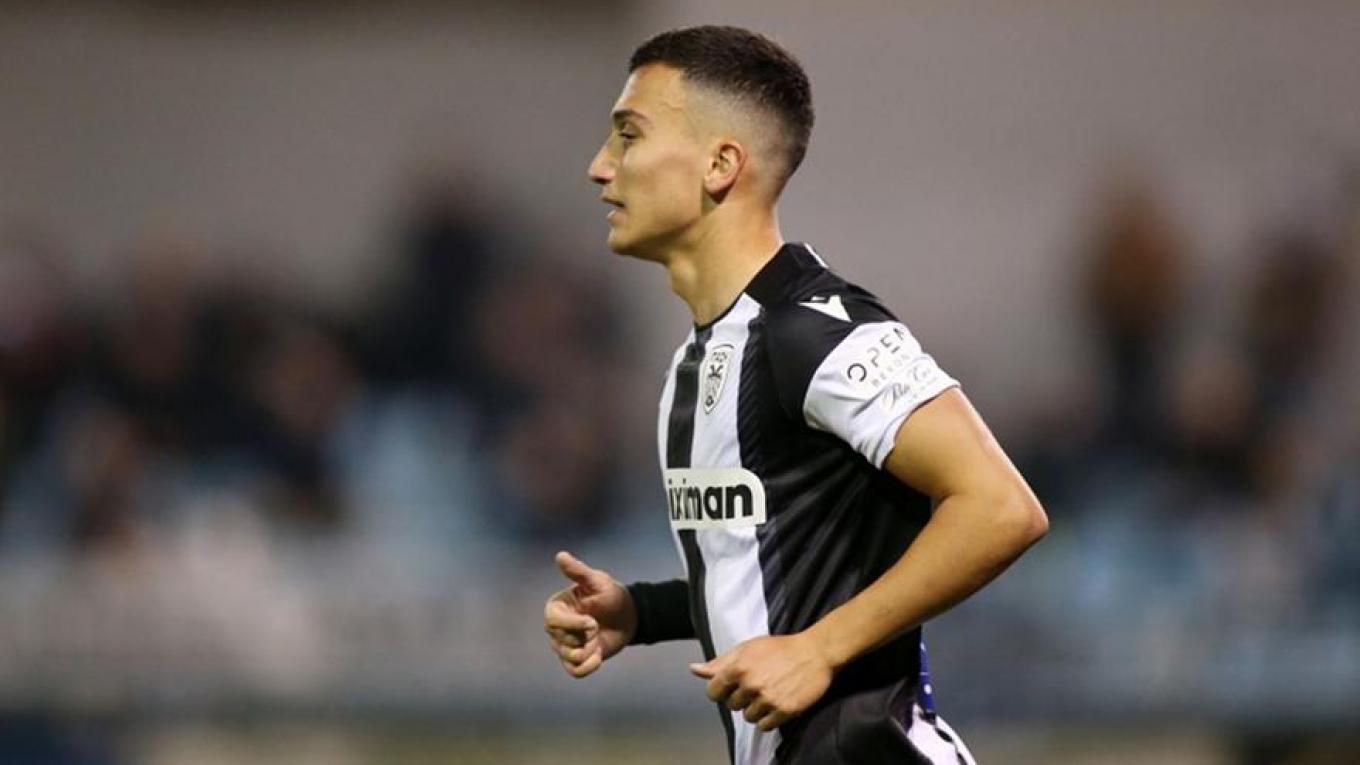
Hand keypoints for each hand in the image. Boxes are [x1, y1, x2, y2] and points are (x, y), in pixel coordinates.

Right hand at [543, 551, 635, 677]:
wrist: (629, 616)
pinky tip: (599, 656)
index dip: (573, 625)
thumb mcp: (598, 582)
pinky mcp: (577, 660)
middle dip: (585, 637)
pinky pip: (576, 671)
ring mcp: (565, 646)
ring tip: (598, 639)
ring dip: (590, 650)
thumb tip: (560, 555)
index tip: (593, 622)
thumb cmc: (612, 595)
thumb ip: (578, 572)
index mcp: (557, 608)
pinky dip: (589, 666)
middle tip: (598, 626)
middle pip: (562, 642)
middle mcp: (556, 628)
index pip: (553, 622)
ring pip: (570, 657)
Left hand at [689, 633, 833, 730]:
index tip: (733, 687)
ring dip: (756, 709)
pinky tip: (777, 703)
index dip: (722, 691)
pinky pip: (765, 726)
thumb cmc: (780, 648)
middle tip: (758, 685)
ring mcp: (768, 699)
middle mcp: (751, 684)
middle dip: (742, 698)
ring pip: (748, 718)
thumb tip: (694, 670)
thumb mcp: (747, 648)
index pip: (713, 693)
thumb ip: (720, 662)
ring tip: (769, 693)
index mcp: (739, 667)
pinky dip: (769, 719)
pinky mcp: (784, 710)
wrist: (815, 652)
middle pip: (732, 706)